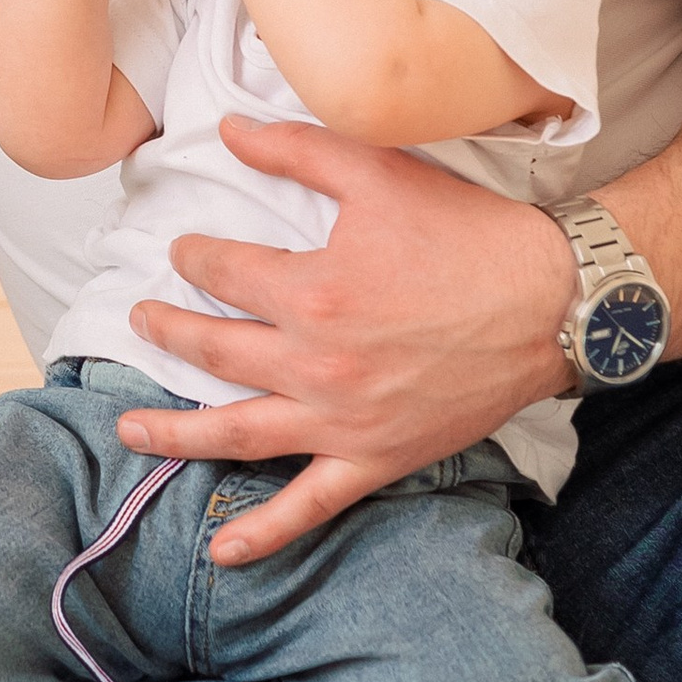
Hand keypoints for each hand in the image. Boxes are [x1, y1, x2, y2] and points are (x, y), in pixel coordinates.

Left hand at [116, 119, 574, 559]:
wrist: (553, 303)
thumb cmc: (468, 235)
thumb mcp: (378, 172)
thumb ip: (296, 148)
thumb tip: (228, 129)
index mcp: (312, 292)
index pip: (222, 274)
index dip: (195, 258)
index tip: (186, 252)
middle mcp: (317, 365)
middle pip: (213, 352)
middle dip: (167, 333)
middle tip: (141, 320)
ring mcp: (343, 421)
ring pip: (237, 435)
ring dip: (175, 435)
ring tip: (128, 431)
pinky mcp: (376, 459)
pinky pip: (309, 506)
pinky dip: (263, 533)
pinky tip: (222, 552)